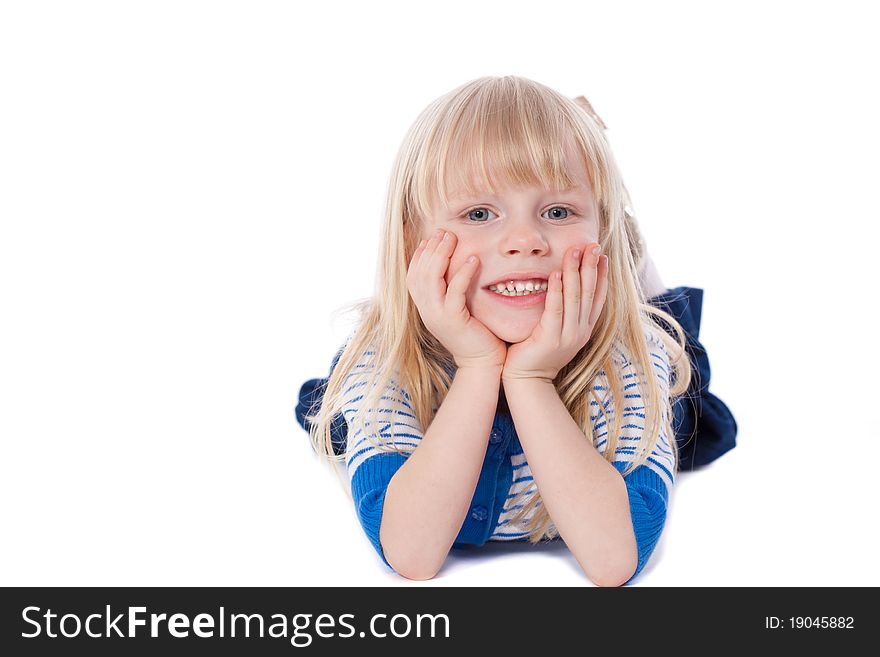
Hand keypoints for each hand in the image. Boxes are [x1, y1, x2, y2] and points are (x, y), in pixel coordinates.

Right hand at [407, 229, 506, 369]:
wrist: (482, 364)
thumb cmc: (476, 335)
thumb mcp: (458, 310)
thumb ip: (452, 291)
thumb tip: (455, 268)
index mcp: (425, 309)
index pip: (413, 277)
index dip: (418, 256)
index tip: (430, 239)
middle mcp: (426, 312)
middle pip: (419, 274)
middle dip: (431, 250)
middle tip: (443, 233)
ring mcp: (437, 317)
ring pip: (431, 280)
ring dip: (441, 256)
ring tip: (453, 239)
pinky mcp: (453, 321)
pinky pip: (454, 292)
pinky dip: (462, 273)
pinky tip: (473, 259)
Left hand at [502, 244, 608, 382]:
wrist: (527, 381)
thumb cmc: (537, 353)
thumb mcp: (557, 331)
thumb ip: (563, 312)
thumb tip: (564, 288)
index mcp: (584, 328)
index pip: (597, 297)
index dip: (601, 275)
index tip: (602, 254)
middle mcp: (580, 331)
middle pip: (589, 293)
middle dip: (591, 267)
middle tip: (593, 245)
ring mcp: (567, 336)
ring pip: (574, 298)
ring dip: (575, 272)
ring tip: (575, 251)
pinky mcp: (550, 339)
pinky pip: (555, 310)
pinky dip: (557, 291)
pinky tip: (557, 274)